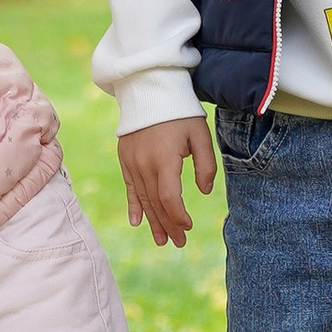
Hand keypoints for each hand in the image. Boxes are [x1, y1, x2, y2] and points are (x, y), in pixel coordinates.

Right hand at [119, 115, 217, 246]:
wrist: (149, 88)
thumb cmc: (180, 111)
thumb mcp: (200, 134)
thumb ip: (205, 165)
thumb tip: (203, 192)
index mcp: (164, 159)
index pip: (169, 198)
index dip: (178, 217)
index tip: (188, 226)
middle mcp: (144, 164)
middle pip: (156, 203)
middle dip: (168, 225)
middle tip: (178, 242)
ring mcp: (132, 163)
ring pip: (143, 199)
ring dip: (152, 221)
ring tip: (161, 240)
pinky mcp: (126, 159)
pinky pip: (130, 188)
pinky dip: (134, 206)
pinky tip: (137, 222)